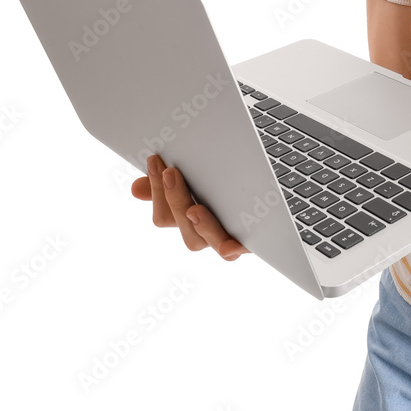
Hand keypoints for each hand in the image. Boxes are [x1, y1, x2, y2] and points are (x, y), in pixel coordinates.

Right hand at [131, 154, 249, 260]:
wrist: (273, 189)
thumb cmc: (229, 182)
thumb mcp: (199, 177)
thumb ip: (169, 184)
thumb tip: (137, 189)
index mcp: (190, 218)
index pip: (164, 216)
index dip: (157, 191)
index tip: (156, 161)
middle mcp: (207, 231)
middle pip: (183, 227)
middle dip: (175, 199)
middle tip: (171, 172)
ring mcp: (228, 236)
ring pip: (207, 240)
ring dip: (200, 225)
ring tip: (194, 209)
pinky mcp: (252, 239)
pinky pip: (241, 249)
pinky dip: (234, 249)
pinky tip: (232, 245)